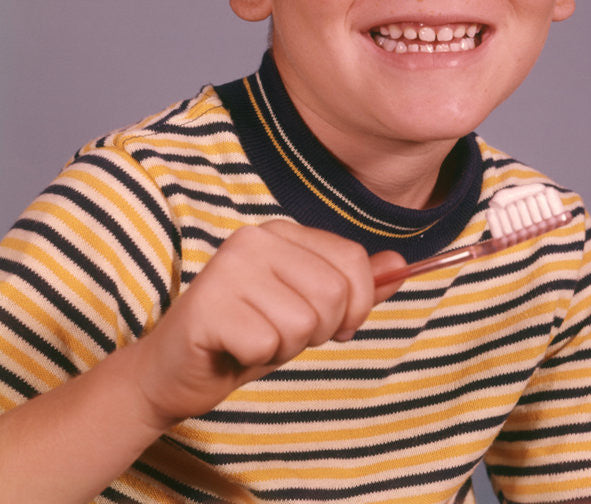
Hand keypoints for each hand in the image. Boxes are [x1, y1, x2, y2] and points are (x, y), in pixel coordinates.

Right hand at [128, 221, 404, 431]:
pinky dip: (255, 358)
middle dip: (319, 330)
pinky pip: (267, 344)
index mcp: (283, 232)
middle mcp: (255, 238)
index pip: (353, 260)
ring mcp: (229, 268)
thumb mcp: (310, 310)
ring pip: (303, 321)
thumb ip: (355, 287)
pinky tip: (232, 348)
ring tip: (255, 338)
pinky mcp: (208, 305)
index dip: (356, 305)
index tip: (333, 325)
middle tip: (281, 334)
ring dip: (285, 346)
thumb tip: (401, 264)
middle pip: (334, 292)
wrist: (174, 372)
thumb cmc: (247, 337)